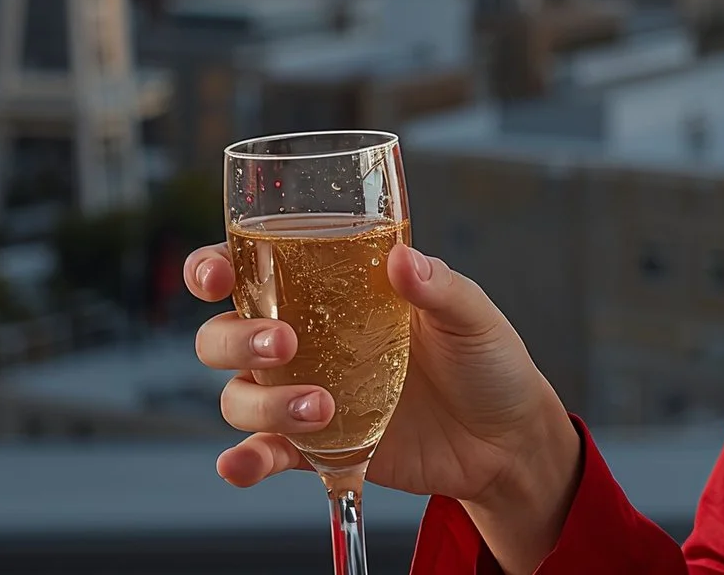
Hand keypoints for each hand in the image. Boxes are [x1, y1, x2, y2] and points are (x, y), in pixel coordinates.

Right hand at [189, 242, 583, 571]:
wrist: (507, 440)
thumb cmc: (487, 361)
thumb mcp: (472, 316)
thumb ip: (438, 287)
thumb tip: (403, 260)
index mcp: (336, 290)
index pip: (255, 269)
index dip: (216, 267)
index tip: (216, 274)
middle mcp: (309, 339)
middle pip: (227, 334)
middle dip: (237, 338)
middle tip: (285, 343)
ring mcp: (307, 393)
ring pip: (241, 395)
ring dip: (263, 402)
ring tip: (322, 408)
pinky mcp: (319, 446)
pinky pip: (266, 451)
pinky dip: (246, 459)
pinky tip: (243, 464)